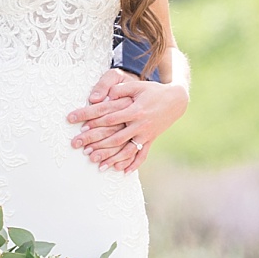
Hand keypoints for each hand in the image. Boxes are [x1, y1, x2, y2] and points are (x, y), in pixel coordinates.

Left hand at [67, 69, 188, 170]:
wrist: (176, 100)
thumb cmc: (153, 91)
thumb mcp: (137, 86)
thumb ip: (120, 89)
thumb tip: (105, 95)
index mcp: (135, 110)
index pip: (111, 118)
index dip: (96, 123)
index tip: (82, 128)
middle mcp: (140, 125)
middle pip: (116, 138)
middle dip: (99, 145)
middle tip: (83, 151)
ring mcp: (146, 134)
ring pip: (127, 150)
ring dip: (112, 159)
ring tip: (98, 166)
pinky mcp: (150, 140)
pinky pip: (142, 155)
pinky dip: (133, 164)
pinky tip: (123, 172)